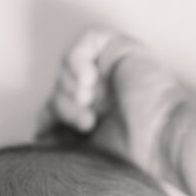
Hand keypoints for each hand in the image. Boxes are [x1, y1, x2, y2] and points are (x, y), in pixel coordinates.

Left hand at [36, 28, 186, 180]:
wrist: (161, 140)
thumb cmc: (133, 154)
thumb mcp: (85, 152)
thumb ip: (60, 143)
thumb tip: (34, 142)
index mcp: (97, 115)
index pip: (58, 107)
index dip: (48, 117)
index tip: (48, 135)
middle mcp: (103, 92)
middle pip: (59, 88)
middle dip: (62, 106)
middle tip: (86, 123)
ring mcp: (110, 70)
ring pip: (67, 67)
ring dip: (70, 88)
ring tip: (90, 105)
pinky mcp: (120, 48)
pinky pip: (84, 42)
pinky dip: (77, 60)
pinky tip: (89, 81)